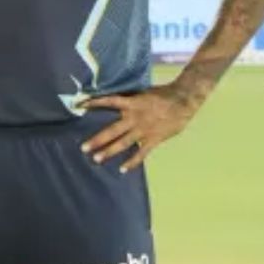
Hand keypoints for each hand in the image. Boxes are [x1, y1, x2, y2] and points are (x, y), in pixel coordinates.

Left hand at [79, 85, 199, 170]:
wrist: (184, 99)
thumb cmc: (164, 94)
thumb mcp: (144, 93)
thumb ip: (131, 100)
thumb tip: (117, 102)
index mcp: (132, 103)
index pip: (109, 101)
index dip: (93, 102)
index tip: (79, 104)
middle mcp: (134, 117)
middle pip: (112, 130)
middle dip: (97, 139)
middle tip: (83, 147)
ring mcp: (143, 129)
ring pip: (123, 143)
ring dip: (109, 152)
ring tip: (96, 159)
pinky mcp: (153, 139)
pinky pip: (141, 153)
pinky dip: (132, 162)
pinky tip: (123, 170)